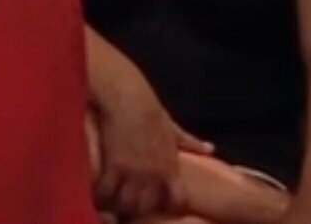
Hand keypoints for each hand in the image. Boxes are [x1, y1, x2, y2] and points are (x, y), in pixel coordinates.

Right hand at [91, 71, 210, 217]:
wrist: (129, 101)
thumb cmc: (153, 113)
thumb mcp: (174, 130)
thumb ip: (191, 143)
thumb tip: (210, 148)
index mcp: (170, 167)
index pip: (178, 199)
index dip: (171, 206)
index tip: (163, 204)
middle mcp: (153, 174)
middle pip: (147, 207)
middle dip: (140, 209)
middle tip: (133, 206)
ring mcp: (133, 172)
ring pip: (126, 204)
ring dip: (121, 205)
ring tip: (115, 203)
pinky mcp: (114, 166)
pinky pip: (107, 192)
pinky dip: (102, 196)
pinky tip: (100, 193)